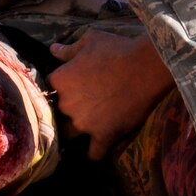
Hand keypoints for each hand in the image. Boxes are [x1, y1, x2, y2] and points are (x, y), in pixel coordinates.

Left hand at [49, 30, 173, 160]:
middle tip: (81, 107)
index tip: (70, 88)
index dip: (59, 90)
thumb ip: (68, 49)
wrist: (146, 67)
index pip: (49, 90)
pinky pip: (94, 154)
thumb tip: (53, 50)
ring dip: (75, 135)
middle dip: (66, 112)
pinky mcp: (103, 136)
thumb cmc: (117, 49)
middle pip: (57, 114)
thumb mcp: (90, 41)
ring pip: (70, 137)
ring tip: (83, 134)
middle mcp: (66, 105)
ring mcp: (84, 124)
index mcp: (59, 81)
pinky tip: (96, 153)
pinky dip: (94, 155)